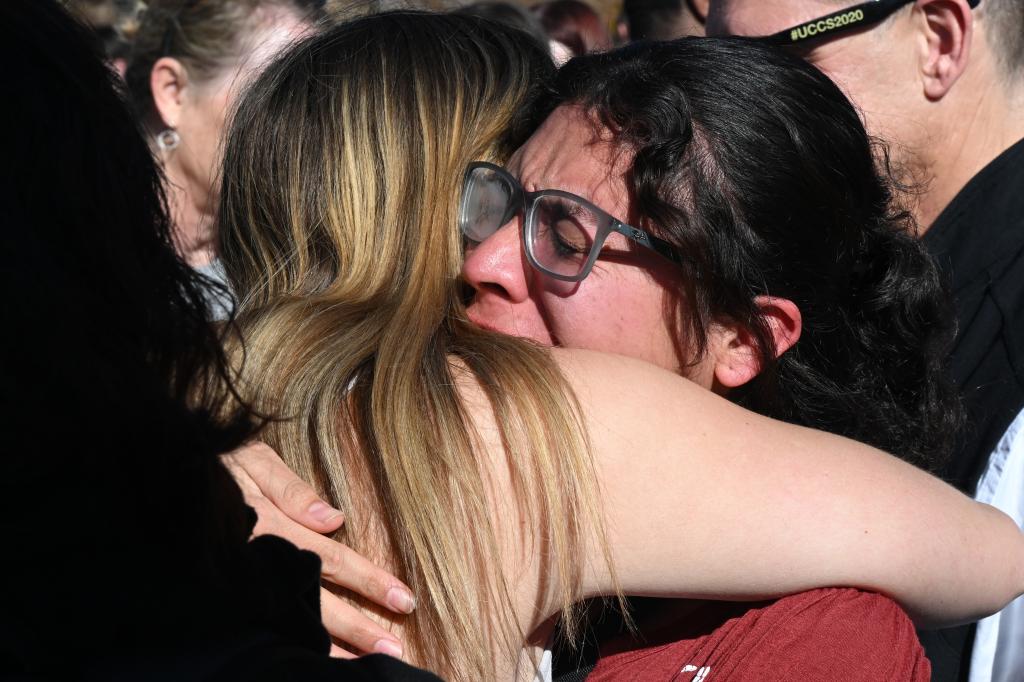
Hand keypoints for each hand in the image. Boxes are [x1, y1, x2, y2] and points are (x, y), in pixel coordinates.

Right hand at [225, 442, 414, 658]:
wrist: (153, 478)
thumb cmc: (208, 463)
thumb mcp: (251, 461)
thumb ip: (290, 490)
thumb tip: (334, 519)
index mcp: (273, 527)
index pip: (332, 560)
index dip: (370, 582)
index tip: (405, 601)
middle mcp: (259, 561)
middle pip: (318, 602)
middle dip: (358, 629)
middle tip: (394, 652)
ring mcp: (240, 583)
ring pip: (292, 622)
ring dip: (330, 646)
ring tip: (364, 667)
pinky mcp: (224, 595)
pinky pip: (263, 625)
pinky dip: (288, 644)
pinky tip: (307, 661)